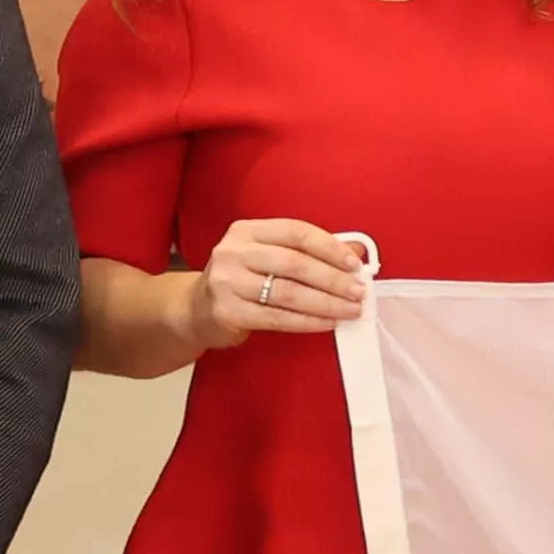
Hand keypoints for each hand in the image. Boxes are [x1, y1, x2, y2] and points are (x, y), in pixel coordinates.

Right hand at [191, 217, 368, 346]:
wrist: (195, 310)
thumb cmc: (240, 280)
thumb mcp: (267, 257)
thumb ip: (307, 252)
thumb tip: (355, 251)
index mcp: (247, 231)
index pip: (296, 232)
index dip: (329, 247)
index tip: (354, 263)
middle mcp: (234, 252)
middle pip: (295, 263)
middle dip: (333, 279)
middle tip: (358, 291)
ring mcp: (228, 282)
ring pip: (289, 293)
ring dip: (326, 303)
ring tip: (350, 309)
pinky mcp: (228, 312)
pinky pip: (278, 318)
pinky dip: (308, 321)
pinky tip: (327, 323)